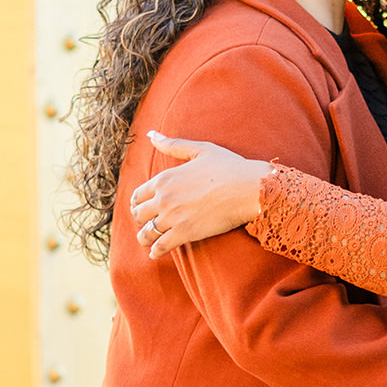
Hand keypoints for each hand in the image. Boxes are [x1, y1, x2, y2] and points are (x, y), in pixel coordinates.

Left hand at [129, 131, 271, 258]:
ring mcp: (173, 217)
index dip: (138, 203)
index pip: (138, 195)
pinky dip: (156, 251)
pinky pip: (161, 246)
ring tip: (148, 242)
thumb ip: (172, 144)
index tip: (142, 208)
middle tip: (146, 225)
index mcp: (164, 178)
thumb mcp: (199, 149)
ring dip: (144, 238)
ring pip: (146, 233)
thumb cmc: (229, 166)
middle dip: (140, 220)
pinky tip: (156, 253)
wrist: (249, 188)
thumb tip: (151, 134)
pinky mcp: (185, 233)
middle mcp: (163, 198)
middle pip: (138, 214)